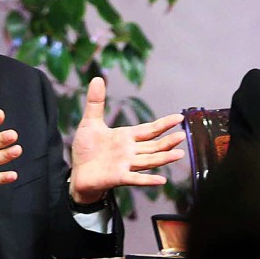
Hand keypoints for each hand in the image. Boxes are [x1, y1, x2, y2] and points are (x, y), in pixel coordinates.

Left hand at [69, 77, 185, 203]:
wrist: (77, 173)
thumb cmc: (86, 149)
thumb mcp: (90, 122)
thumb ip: (96, 102)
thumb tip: (97, 78)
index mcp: (126, 137)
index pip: (149, 129)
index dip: (164, 124)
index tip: (179, 117)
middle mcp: (130, 151)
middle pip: (153, 146)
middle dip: (168, 141)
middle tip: (183, 135)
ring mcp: (126, 165)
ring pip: (149, 161)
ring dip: (164, 158)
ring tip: (179, 154)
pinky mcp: (118, 177)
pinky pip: (135, 179)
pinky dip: (148, 180)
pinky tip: (161, 180)